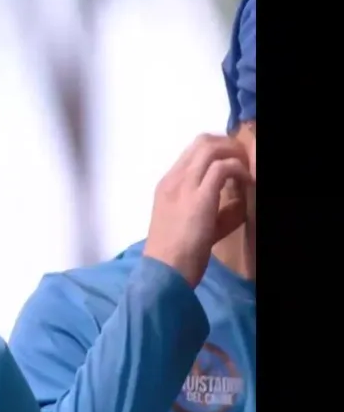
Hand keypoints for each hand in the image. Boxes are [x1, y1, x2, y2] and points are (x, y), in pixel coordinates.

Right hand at [143, 134, 252, 286]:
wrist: (164, 269)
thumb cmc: (175, 254)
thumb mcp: (191, 224)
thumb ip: (214, 209)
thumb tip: (239, 199)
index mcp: (167, 185)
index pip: (191, 152)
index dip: (216, 150)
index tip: (232, 162)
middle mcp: (173, 179)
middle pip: (201, 142)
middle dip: (227, 145)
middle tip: (242, 161)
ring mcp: (185, 185)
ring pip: (210, 148)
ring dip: (233, 153)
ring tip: (245, 169)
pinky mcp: (200, 196)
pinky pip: (223, 167)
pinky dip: (239, 169)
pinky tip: (247, 182)